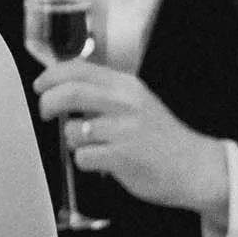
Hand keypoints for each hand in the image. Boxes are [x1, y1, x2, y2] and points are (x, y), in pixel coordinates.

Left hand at [33, 63, 230, 225]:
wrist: (197, 167)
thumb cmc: (162, 138)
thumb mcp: (138, 104)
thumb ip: (106, 94)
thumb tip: (63, 88)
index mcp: (127, 86)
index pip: (80, 69)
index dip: (52, 76)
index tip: (40, 85)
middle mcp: (126, 103)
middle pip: (70, 92)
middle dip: (48, 103)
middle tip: (45, 112)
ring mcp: (125, 130)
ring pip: (73, 130)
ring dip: (73, 140)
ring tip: (91, 145)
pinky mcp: (123, 157)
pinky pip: (83, 157)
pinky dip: (85, 162)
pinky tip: (102, 162)